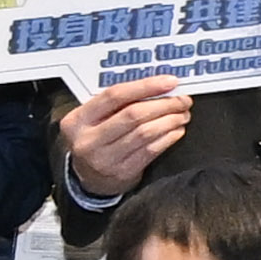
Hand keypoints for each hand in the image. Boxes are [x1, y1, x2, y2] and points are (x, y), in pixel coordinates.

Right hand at [59, 76, 197, 196]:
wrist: (87, 177)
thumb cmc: (95, 139)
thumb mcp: (93, 119)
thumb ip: (117, 103)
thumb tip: (157, 86)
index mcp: (78, 120)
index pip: (114, 96)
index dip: (145, 86)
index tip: (169, 81)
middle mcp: (89, 140)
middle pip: (133, 115)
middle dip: (164, 104)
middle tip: (183, 100)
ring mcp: (106, 159)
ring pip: (145, 133)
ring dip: (170, 120)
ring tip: (182, 114)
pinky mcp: (123, 173)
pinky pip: (151, 151)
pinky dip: (168, 137)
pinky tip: (176, 130)